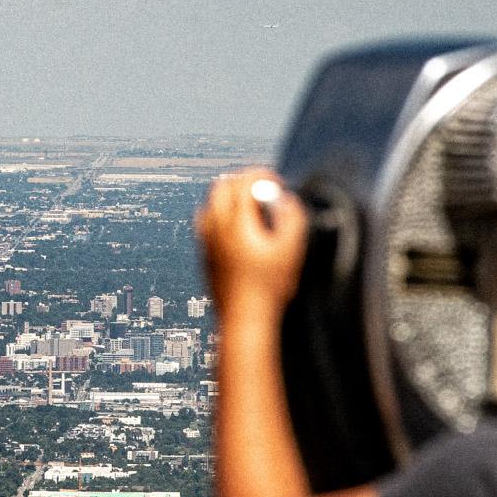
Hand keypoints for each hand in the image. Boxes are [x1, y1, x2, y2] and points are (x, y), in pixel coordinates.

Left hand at [197, 168, 307, 320]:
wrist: (243, 320)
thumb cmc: (268, 289)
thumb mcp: (291, 251)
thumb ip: (292, 218)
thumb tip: (287, 200)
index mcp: (237, 222)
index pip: (244, 182)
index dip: (263, 175)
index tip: (276, 183)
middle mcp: (216, 228)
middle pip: (222, 186)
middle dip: (243, 181)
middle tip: (263, 191)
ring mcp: (206, 242)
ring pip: (209, 203)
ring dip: (228, 197)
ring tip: (249, 208)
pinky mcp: (204, 256)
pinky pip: (204, 223)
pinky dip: (219, 215)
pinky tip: (234, 230)